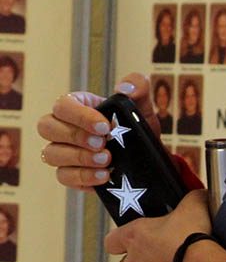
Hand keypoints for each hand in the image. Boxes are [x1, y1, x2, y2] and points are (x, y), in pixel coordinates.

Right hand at [37, 72, 157, 189]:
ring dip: (79, 158)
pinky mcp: (69, 174)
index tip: (104, 127)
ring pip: (51, 154)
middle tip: (102, 143)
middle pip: (46, 127)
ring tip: (106, 160)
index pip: (63, 105)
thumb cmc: (135, 124)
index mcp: (78, 105)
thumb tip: (124, 88)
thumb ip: (137, 85)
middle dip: (75, 136)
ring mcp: (63, 151)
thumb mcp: (142, 103)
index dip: (79, 116)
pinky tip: (104, 175)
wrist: (143, 155)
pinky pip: (64, 177)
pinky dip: (83, 177)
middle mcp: (64, 127)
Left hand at [104, 190, 225, 261]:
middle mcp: (136, 260)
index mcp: (136, 235)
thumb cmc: (194, 234)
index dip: (118, 239)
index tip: (129, 237)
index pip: (111, 240)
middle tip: (160, 251)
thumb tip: (196, 195)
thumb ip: (189, 197)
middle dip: (140, 259)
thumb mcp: (194, 203)